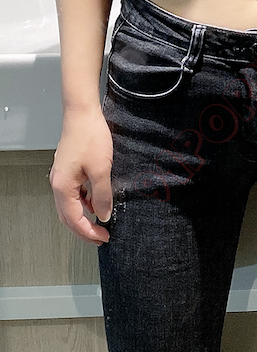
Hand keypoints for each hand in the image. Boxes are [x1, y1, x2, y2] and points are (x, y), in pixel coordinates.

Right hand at [50, 107, 113, 245]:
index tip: (104, 237)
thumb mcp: (102, 170)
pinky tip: (96, 204)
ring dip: (83, 218)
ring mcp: (62, 177)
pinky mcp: (68, 171)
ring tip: (100, 224)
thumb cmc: (89, 136)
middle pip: (67, 217)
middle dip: (84, 230)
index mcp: (63, 186)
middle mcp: (58, 183)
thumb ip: (102, 196)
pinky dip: (83, 204)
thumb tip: (103, 216)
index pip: (74, 219)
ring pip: (69, 207)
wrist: (82, 113)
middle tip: (101, 237)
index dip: (89, 232)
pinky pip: (74, 195)